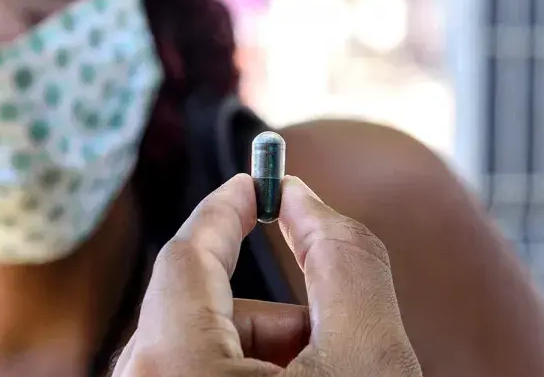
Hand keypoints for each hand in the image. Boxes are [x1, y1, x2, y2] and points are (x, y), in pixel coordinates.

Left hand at [111, 174, 422, 375]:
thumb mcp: (370, 355)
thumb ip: (342, 261)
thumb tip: (305, 200)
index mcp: (173, 370)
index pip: (184, 258)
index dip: (226, 211)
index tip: (256, 185)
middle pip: (193, 315)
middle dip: (270, 317)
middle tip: (329, 338)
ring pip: (190, 357)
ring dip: (259, 358)